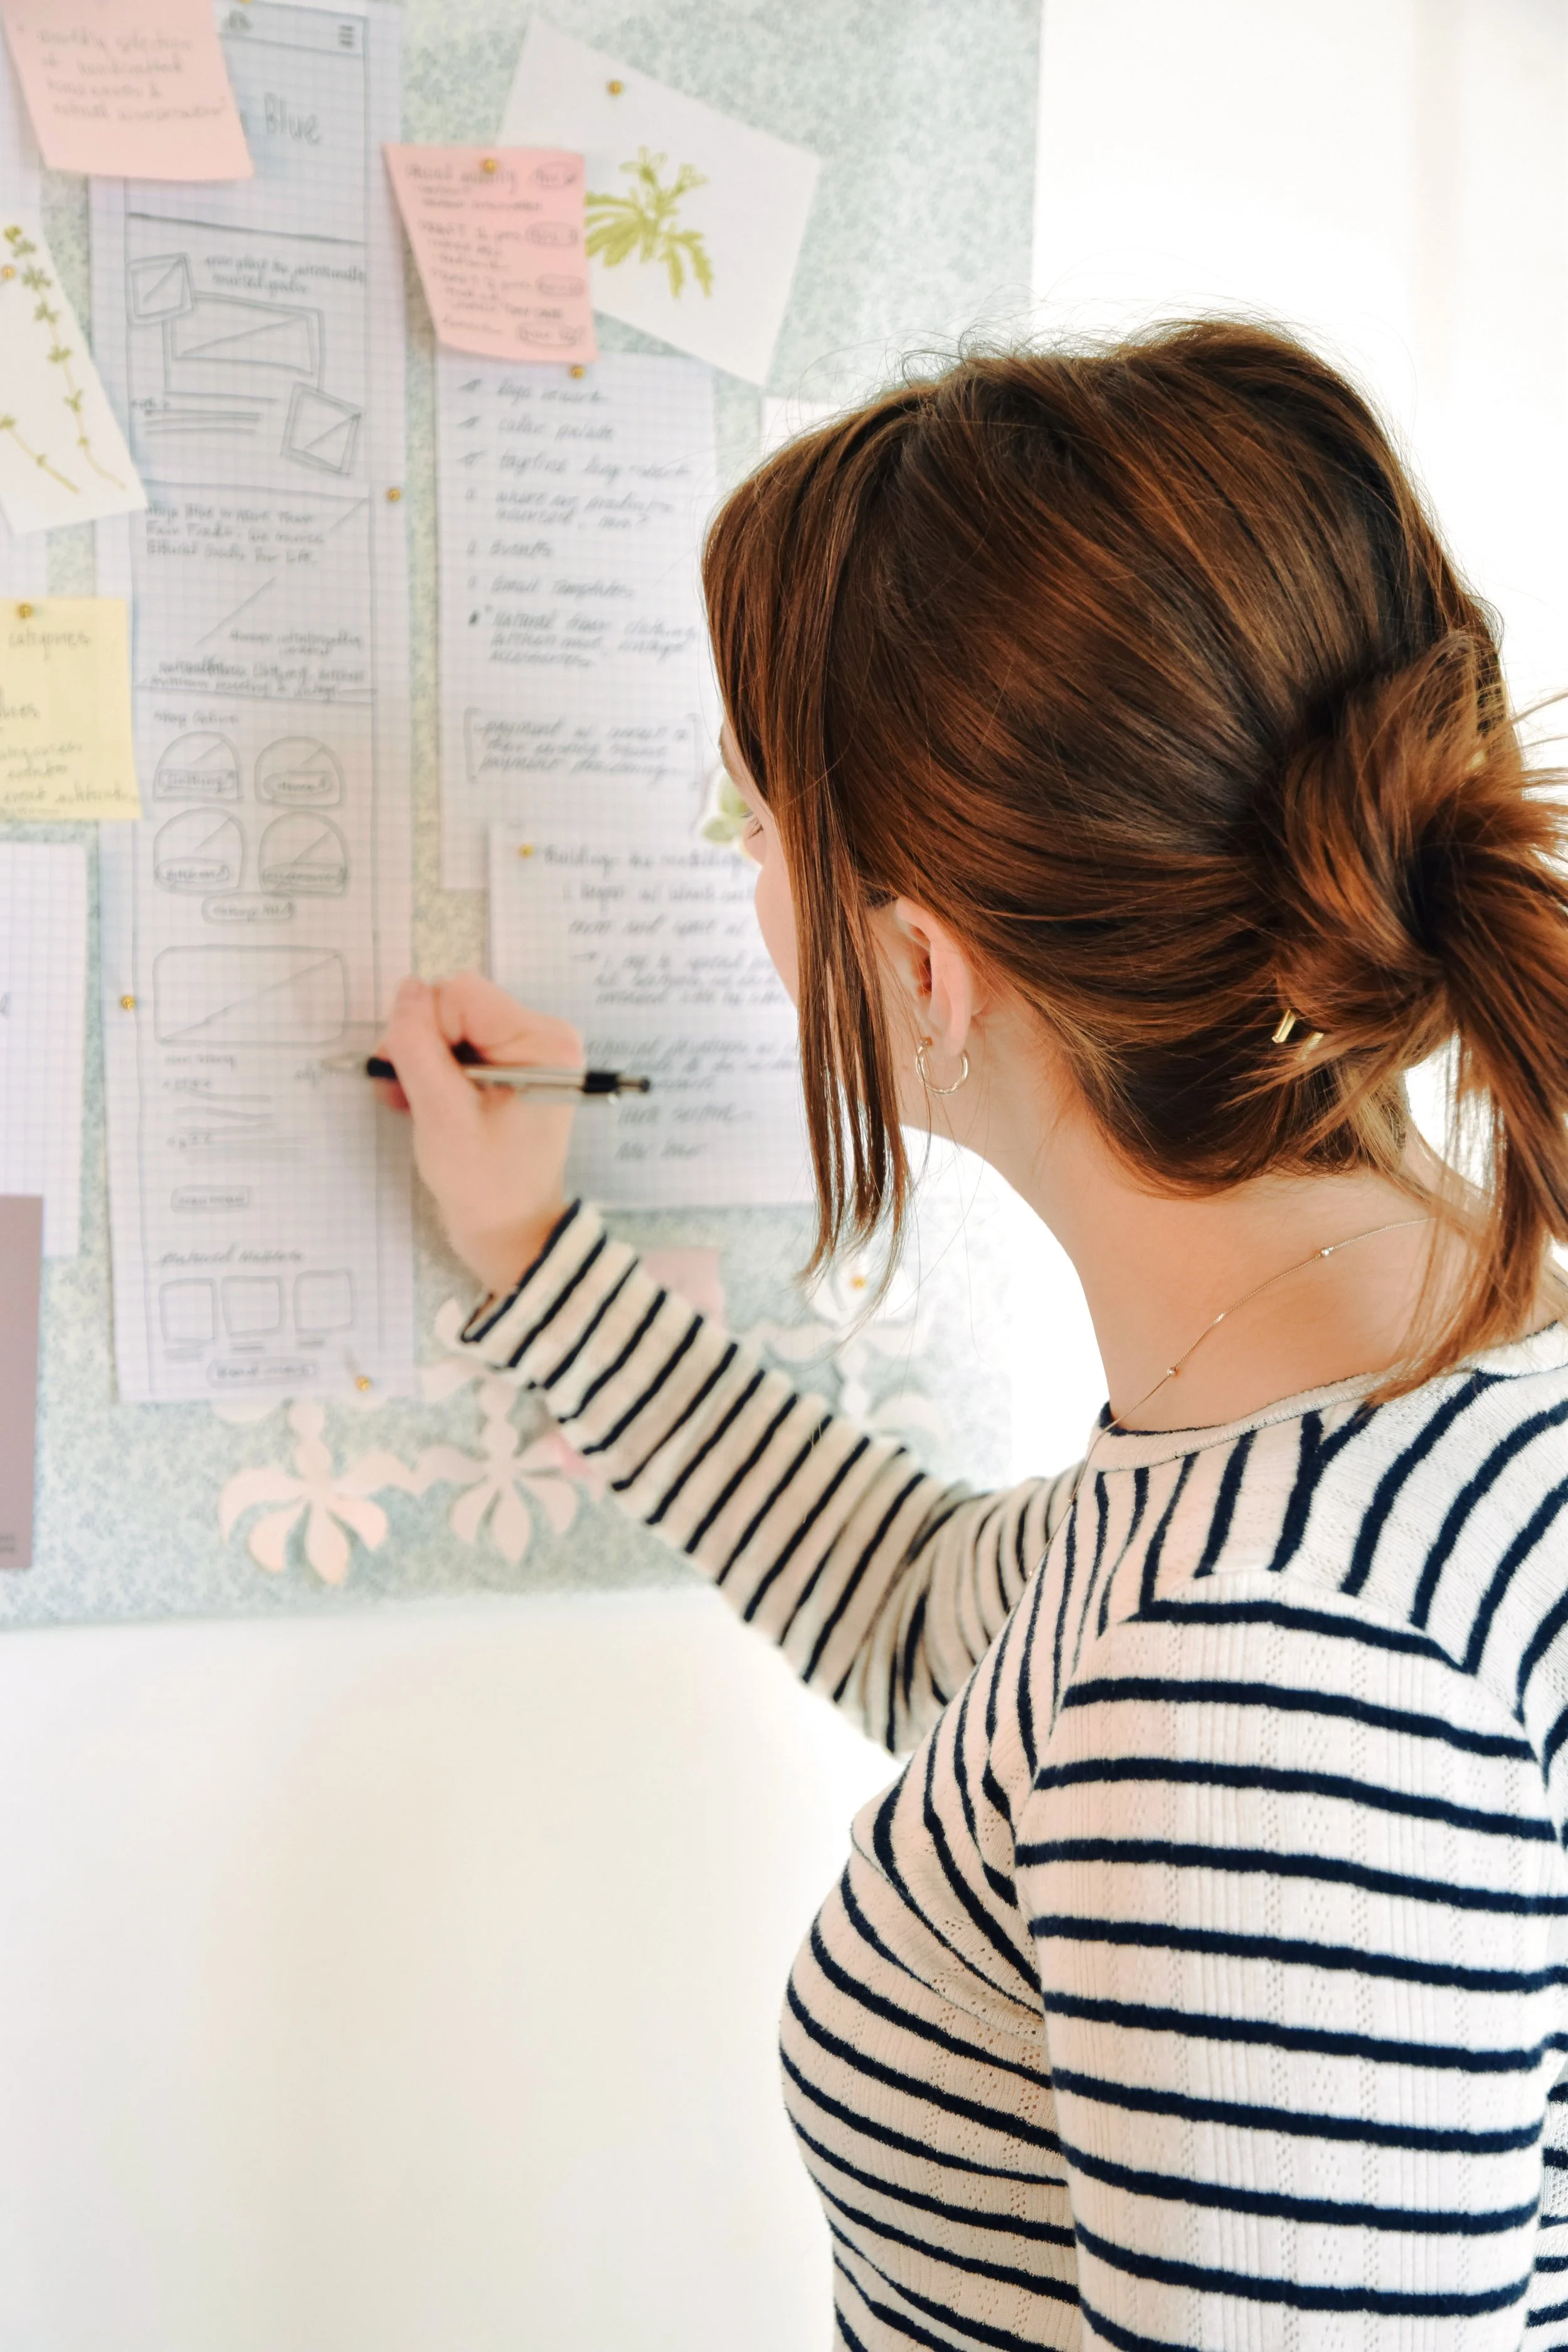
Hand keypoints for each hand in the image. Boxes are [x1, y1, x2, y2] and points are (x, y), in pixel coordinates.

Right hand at [374, 973, 580, 1295]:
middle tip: (405, 1093)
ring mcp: (529, 1052)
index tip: (413, 1079)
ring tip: (413, 1104)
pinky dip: (436, 1071)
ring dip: (423, 1061)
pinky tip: (424, 1103)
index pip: (460, 995)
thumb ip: (419, 1045)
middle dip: (422, 1046)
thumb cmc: (483, 1183)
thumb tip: (408, 989)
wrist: (511, 1231)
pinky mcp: (513, 1068)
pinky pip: (462, 1046)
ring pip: (453, 1025)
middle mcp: (543, 1036)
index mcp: (542, 1041)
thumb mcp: (441, 1113)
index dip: (424, 1031)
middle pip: (457, 1006)